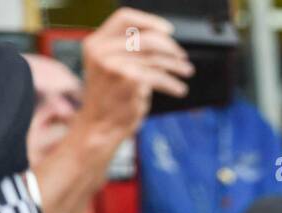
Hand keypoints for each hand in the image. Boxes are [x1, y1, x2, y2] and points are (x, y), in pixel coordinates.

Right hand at [76, 8, 192, 145]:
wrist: (100, 125)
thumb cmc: (109, 98)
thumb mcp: (110, 66)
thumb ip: (125, 50)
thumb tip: (161, 39)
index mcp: (95, 42)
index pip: (124, 18)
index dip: (149, 21)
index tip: (168, 30)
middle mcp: (102, 50)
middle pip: (145, 38)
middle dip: (170, 47)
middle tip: (182, 56)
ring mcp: (114, 64)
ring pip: (155, 58)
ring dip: (175, 66)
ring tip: (186, 71)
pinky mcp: (129, 80)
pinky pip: (158, 77)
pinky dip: (172, 84)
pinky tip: (179, 89)